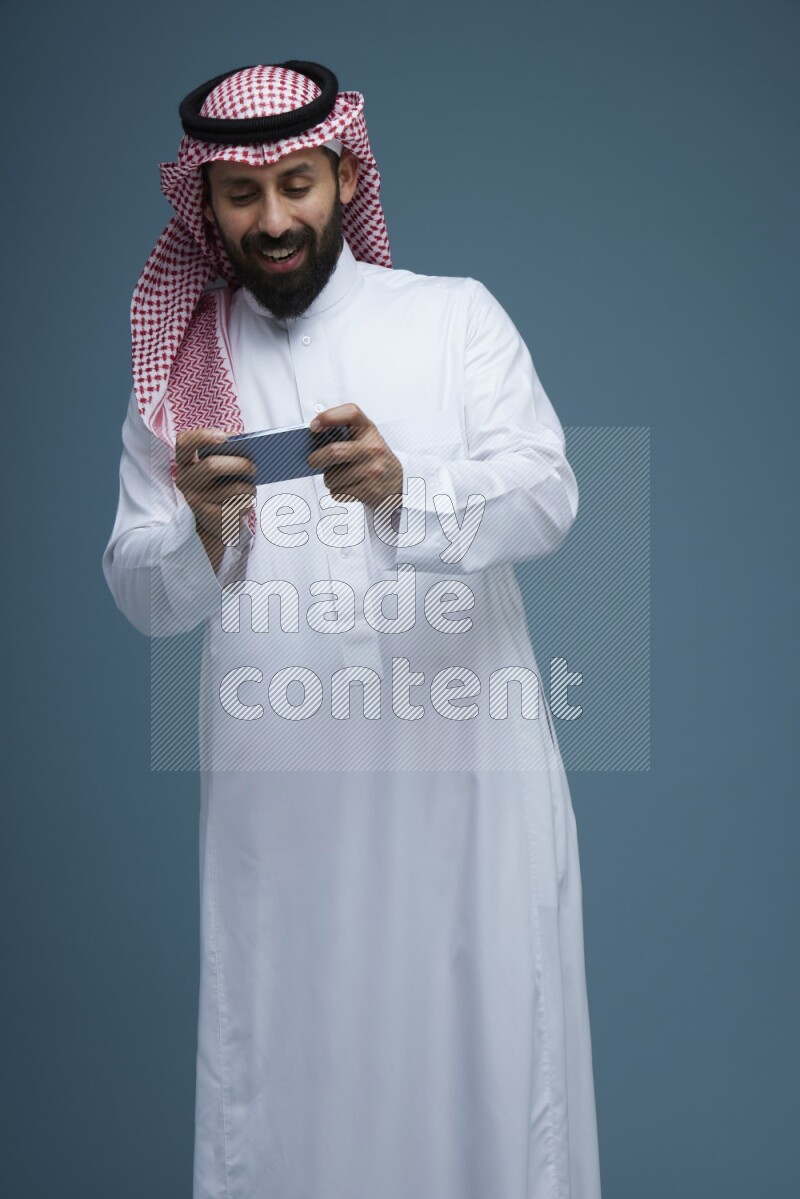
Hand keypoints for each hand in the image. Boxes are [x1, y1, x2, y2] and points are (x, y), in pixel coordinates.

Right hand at [174, 429, 256, 570]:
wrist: (213, 520)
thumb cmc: (220, 485)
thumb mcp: (218, 468)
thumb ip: (227, 454)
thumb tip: (251, 448)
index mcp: (186, 461)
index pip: (185, 442)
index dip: (202, 437)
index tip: (224, 438)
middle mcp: (185, 480)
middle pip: (212, 466)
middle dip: (239, 464)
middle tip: (255, 467)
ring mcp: (195, 500)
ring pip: (233, 488)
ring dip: (249, 487)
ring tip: (251, 489)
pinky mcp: (210, 517)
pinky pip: (239, 505)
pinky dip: (248, 503)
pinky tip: (244, 504)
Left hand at [307, 404, 403, 509]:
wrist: (396, 483)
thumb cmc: (373, 459)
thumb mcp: (364, 439)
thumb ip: (342, 434)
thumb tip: (312, 444)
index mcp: (369, 430)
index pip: (351, 413)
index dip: (329, 417)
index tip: (314, 427)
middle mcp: (374, 448)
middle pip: (334, 452)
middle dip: (316, 459)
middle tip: (312, 461)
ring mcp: (373, 470)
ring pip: (333, 477)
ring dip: (330, 479)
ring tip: (341, 476)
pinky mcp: (370, 490)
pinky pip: (339, 492)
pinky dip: (338, 492)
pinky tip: (350, 487)